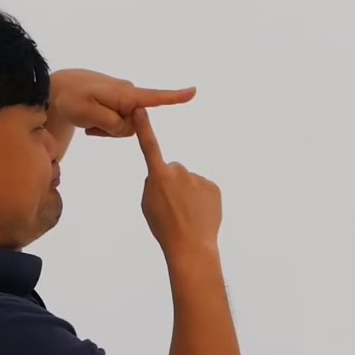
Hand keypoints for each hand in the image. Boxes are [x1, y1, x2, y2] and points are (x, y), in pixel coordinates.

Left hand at [49, 69, 194, 137]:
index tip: (193, 91)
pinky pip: (117, 122)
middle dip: (114, 129)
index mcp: (124, 94)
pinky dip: (104, 125)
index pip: (154, 97)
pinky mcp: (118, 102)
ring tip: (88, 120)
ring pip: (125, 126)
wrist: (55, 89)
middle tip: (90, 123)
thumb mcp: (88, 114)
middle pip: (134, 124)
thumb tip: (129, 126)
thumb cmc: (69, 99)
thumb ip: (112, 123)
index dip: (174, 97)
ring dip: (107, 128)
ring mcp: (123, 97)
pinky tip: (89, 120)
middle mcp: (128, 93)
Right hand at [134, 108, 221, 252]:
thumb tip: (163, 176)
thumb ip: (152, 184)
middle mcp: (179, 172)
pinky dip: (200, 199)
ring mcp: (198, 178)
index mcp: (159, 176)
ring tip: (186, 214)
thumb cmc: (164, 228)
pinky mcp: (213, 187)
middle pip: (172, 170)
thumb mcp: (147, 205)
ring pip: (188, 181)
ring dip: (187, 193)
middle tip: (172, 206)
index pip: (150, 146)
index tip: (141, 109)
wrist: (191, 246)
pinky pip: (203, 189)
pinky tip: (198, 214)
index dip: (144, 128)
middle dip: (171, 183)